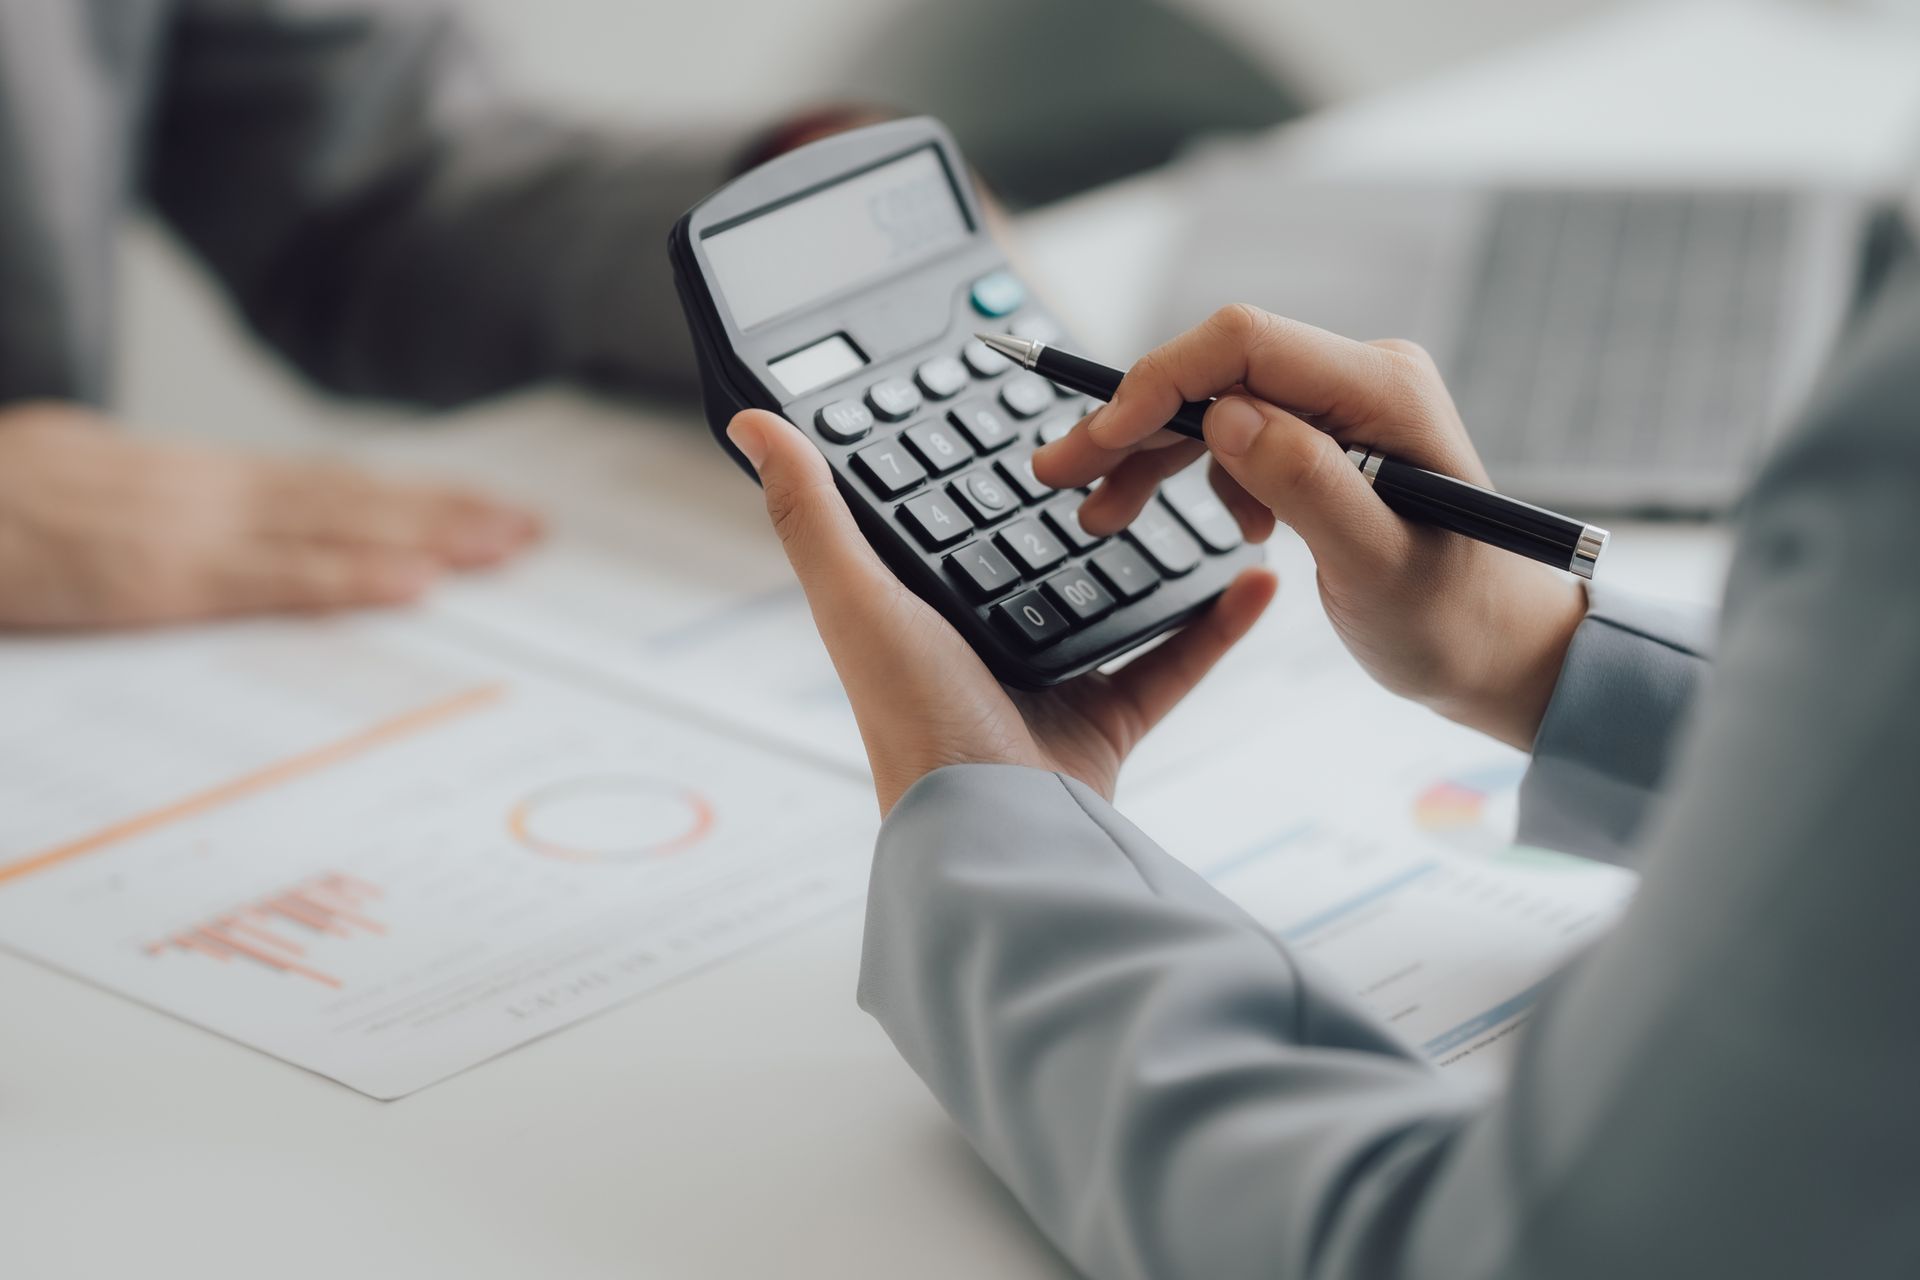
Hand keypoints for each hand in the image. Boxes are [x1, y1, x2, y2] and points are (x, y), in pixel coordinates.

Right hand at [0, 402, 540, 628]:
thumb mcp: (83, 490)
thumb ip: (157, 513)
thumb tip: (210, 530)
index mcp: (191, 480)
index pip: (322, 485)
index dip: (406, 496)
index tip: (477, 506)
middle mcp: (207, 492)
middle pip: (352, 498)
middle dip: (447, 513)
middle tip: (531, 529)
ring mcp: (189, 530)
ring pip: (336, 527)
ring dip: (430, 536)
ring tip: (507, 547)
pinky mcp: (159, 576)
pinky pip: (276, 579)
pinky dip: (351, 577)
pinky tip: (416, 583)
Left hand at [723, 408, 1275, 813]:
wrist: (996, 833)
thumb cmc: (913, 723)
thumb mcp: (857, 600)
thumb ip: (813, 514)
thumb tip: (751, 422)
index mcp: (918, 608)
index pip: (949, 515)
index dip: (975, 460)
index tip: (1018, 398)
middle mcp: (978, 640)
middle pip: (1038, 551)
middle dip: (1083, 496)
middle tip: (1133, 430)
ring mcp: (1046, 683)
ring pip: (1111, 597)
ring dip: (1155, 548)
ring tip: (1199, 487)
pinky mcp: (1105, 724)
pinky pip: (1171, 660)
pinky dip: (1214, 623)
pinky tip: (1253, 577)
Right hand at [1031, 306, 1586, 750]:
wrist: (1498, 650)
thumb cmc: (1451, 618)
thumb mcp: (1376, 566)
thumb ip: (1307, 484)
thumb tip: (1226, 415)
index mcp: (1383, 390)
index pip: (1243, 343)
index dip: (1159, 382)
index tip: (1100, 440)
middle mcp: (1362, 379)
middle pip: (1216, 371)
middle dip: (1132, 422)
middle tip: (1059, 474)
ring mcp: (1345, 406)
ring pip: (1215, 404)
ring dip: (1153, 457)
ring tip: (1103, 517)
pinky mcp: (1328, 438)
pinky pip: (1238, 436)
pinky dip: (1201, 476)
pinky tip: (1229, 533)